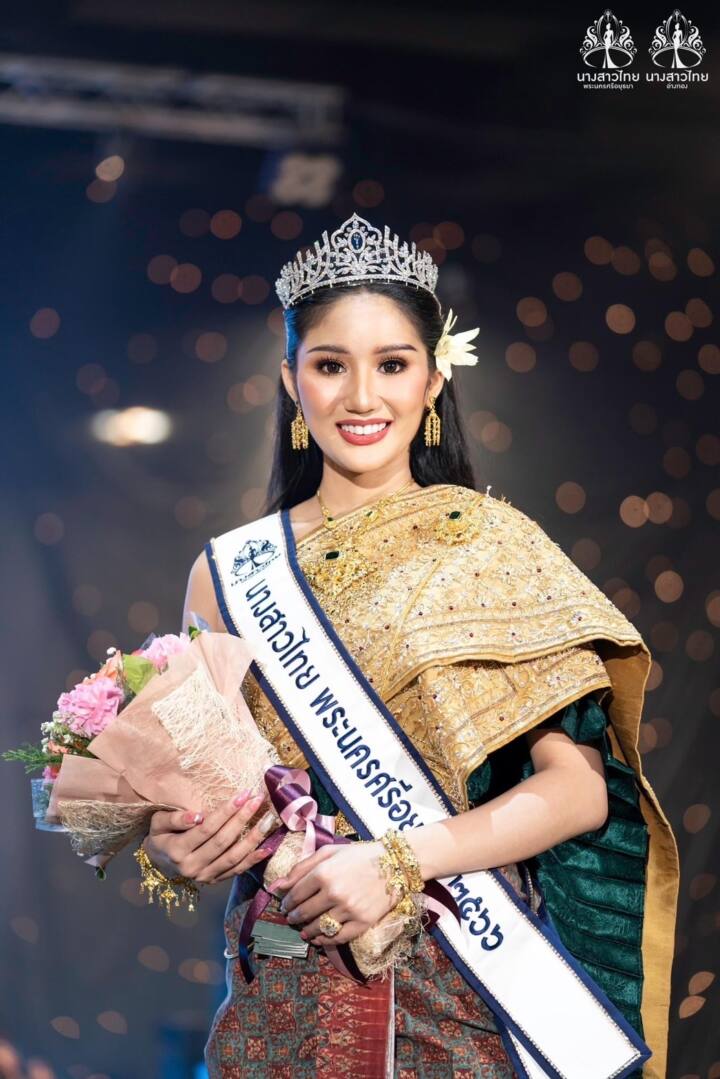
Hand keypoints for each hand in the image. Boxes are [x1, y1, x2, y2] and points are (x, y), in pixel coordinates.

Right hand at [144, 790, 279, 884]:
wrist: (159, 859)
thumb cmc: (160, 834)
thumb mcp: (158, 822)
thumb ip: (175, 818)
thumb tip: (197, 816)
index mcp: (177, 851)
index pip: (207, 829)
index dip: (226, 812)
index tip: (243, 794)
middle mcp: (192, 867)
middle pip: (223, 841)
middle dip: (242, 819)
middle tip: (258, 799)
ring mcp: (204, 877)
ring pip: (233, 858)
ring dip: (253, 838)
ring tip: (268, 820)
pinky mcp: (214, 881)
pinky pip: (237, 870)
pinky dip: (253, 860)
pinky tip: (267, 847)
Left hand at [274, 841, 397, 945]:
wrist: (395, 864)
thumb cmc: (358, 855)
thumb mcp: (329, 852)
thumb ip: (301, 867)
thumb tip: (275, 886)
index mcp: (324, 872)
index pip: (295, 894)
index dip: (286, 902)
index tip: (285, 905)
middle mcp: (334, 893)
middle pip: (304, 913)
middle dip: (294, 917)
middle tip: (291, 918)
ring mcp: (349, 910)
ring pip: (318, 928)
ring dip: (306, 931)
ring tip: (303, 930)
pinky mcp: (362, 923)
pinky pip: (337, 938)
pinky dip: (324, 940)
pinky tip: (318, 937)